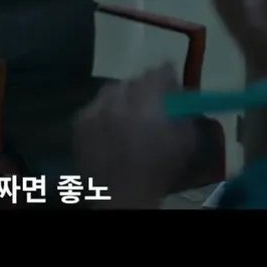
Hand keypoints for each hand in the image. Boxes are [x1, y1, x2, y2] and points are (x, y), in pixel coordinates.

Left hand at [73, 63, 196, 207]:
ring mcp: (97, 107)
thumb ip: (185, 111)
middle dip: (145, 88)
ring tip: (127, 115)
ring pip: (113, 89)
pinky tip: (110, 127)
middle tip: (150, 104)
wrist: (122, 194)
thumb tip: (182, 94)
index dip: (167, 76)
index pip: (160, 71)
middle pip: (135, 79)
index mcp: (151, 101)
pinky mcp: (81, 119)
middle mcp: (121, 97)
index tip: (170, 84)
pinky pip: (96, 105)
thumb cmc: (159, 169)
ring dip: (123, 97)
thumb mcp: (186, 140)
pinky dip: (104, 111)